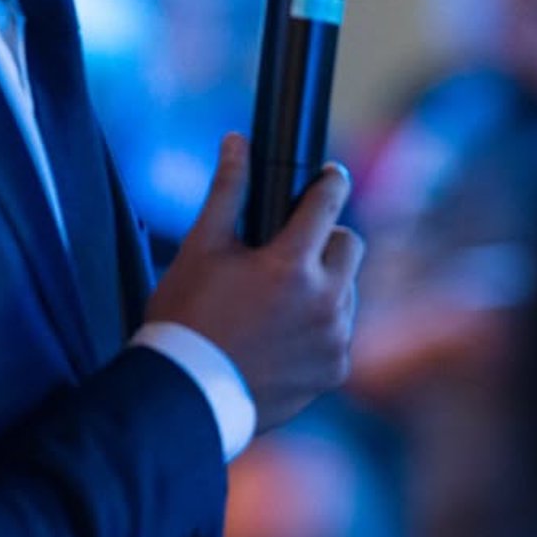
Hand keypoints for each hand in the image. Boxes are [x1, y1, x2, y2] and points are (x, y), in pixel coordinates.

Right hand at [147, 134, 364, 431]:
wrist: (187, 395)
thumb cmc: (186, 318)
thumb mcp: (201, 249)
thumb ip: (227, 192)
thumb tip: (237, 142)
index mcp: (290, 266)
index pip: (328, 204)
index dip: (330, 183)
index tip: (332, 176)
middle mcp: (323, 303)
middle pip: (350, 246)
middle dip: (327, 240)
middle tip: (295, 248)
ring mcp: (334, 340)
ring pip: (348, 290)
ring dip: (326, 285)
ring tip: (285, 297)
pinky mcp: (336, 370)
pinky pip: (341, 332)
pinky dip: (322, 327)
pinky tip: (287, 333)